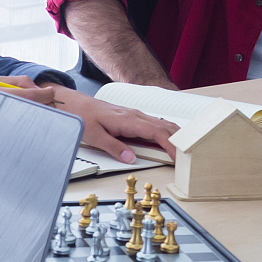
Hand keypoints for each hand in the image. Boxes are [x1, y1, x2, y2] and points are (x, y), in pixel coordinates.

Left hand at [9, 85, 177, 163]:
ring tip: (185, 152)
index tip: (179, 157)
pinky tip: (170, 142)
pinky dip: (166, 134)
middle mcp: (134, 116)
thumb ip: (113, 147)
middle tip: (190, 157)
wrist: (70, 102)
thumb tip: (130, 158)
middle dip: (180, 141)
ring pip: (162, 125)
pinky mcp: (132, 118)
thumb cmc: (80, 116)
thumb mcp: (93, 135)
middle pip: (165, 128)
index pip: (157, 133)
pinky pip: (154, 126)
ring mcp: (134, 116)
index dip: (171, 146)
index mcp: (127, 120)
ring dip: (175, 137)